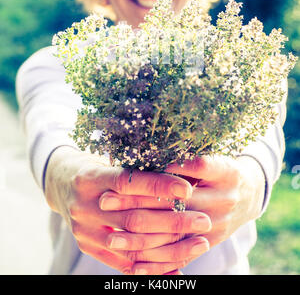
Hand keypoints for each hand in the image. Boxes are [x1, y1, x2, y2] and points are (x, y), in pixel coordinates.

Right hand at [45, 147, 210, 274]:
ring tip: (199, 243)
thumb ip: (136, 170)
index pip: (127, 182)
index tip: (187, 188)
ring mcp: (84, 230)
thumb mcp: (110, 160)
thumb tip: (181, 174)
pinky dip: (152, 267)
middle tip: (203, 220)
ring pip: (131, 245)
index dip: (158, 185)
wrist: (61, 184)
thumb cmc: (96, 167)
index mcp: (91, 177)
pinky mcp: (88, 246)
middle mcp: (84, 206)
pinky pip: (123, 264)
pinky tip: (178, 266)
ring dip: (170, 248)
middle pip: (133, 218)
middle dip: (173, 220)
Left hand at [101, 154, 264, 250]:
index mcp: (225, 171)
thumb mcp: (208, 156)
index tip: (126, 172)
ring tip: (112, 238)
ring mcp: (219, 223)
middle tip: (105, 202)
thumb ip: (182, 156)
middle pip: (177, 203)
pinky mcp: (211, 241)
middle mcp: (225, 198)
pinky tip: (132, 263)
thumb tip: (140, 149)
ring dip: (141, 238)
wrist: (248, 194)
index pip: (191, 168)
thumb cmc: (218, 169)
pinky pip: (181, 255)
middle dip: (137, 203)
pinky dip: (157, 262)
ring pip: (174, 234)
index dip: (160, 170)